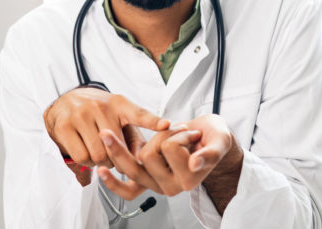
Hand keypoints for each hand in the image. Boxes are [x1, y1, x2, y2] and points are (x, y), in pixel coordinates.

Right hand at [43, 87, 169, 170]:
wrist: (65, 101)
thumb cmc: (98, 113)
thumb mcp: (118, 116)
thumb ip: (133, 136)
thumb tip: (142, 160)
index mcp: (120, 104)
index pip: (139, 113)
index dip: (153, 121)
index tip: (166, 125)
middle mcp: (101, 106)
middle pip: (116, 148)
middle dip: (115, 158)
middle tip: (112, 154)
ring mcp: (81, 114)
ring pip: (98, 155)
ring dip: (100, 162)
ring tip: (99, 152)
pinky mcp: (65, 126)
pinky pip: (82, 157)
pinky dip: (86, 162)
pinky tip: (86, 152)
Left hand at [98, 114, 242, 207]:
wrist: (208, 139)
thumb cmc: (214, 138)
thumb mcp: (220, 140)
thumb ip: (210, 153)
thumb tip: (195, 164)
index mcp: (189, 180)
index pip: (170, 147)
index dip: (180, 134)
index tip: (194, 133)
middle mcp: (171, 187)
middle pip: (148, 153)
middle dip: (162, 136)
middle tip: (179, 133)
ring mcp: (156, 185)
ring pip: (134, 161)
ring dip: (148, 141)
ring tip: (165, 138)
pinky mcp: (146, 182)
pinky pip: (126, 189)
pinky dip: (112, 181)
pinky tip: (102, 170)